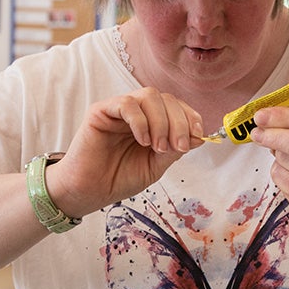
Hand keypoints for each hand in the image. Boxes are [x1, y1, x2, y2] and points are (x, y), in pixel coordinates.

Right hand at [48, 88, 205, 215]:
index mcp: (152, 122)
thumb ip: (174, 149)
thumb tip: (199, 135)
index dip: (190, 116)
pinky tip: (142, 140)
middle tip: (178, 147)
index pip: (176, 106)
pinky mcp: (100, 111)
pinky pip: (126, 103)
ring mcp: (118, 109)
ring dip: (161, 121)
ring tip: (157, 147)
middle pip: (165, 98)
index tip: (198, 134)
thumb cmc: (119, 178)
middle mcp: (137, 112)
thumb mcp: (155, 165)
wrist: (90, 192)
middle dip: (179, 122)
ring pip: (148, 96)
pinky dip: (140, 121)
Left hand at [249, 106, 288, 208]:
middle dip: (274, 135)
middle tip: (256, 131)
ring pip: (287, 159)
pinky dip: (277, 168)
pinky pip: (281, 176)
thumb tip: (267, 114)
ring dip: (276, 152)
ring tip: (283, 151)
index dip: (284, 116)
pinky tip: (288, 169)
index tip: (262, 114)